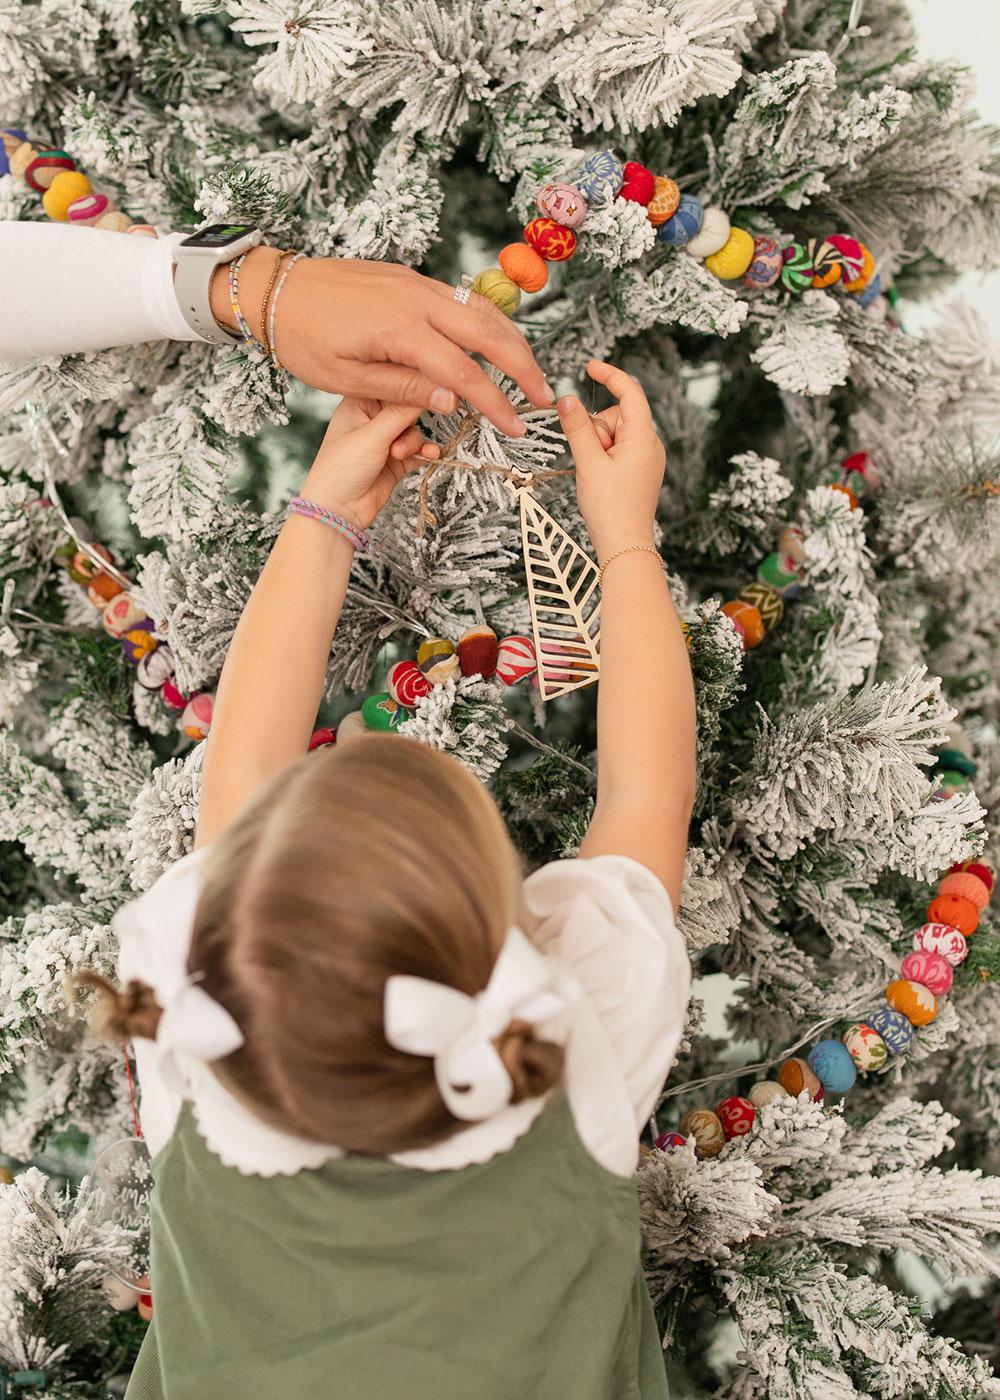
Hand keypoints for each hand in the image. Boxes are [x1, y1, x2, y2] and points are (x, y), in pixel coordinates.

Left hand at [210, 249, 552, 440]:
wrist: (273, 288)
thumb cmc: (301, 338)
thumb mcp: (348, 379)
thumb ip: (405, 389)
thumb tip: (455, 401)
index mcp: (401, 329)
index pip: (465, 373)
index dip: (496, 403)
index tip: (517, 427)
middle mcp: (417, 299)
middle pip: (490, 332)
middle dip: (523, 366)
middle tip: (543, 397)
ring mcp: (416, 283)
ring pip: (482, 309)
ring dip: (511, 340)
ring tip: (528, 371)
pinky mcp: (409, 279)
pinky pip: (460, 299)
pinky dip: (486, 322)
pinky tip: (494, 342)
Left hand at [298, 399, 439, 531]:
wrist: (337, 512)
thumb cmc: (341, 469)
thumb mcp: (373, 435)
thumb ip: (404, 411)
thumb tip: (433, 388)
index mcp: (359, 401)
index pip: (392, 384)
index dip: (413, 386)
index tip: (435, 388)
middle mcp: (372, 417)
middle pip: (408, 407)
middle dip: (412, 421)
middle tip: (409, 429)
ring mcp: (385, 439)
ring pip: (415, 430)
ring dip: (413, 443)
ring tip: (398, 455)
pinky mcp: (396, 460)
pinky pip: (419, 450)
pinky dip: (425, 453)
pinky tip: (430, 456)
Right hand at [556, 361, 665, 560]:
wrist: (624, 546)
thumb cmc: (611, 509)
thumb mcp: (588, 463)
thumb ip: (577, 427)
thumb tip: (567, 399)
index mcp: (643, 437)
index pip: (630, 392)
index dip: (610, 375)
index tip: (590, 367)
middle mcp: (650, 445)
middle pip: (616, 416)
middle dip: (596, 430)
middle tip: (590, 458)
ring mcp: (646, 459)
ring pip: (613, 435)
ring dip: (597, 447)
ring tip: (596, 474)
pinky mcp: (639, 471)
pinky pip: (616, 451)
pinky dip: (602, 457)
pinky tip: (600, 479)